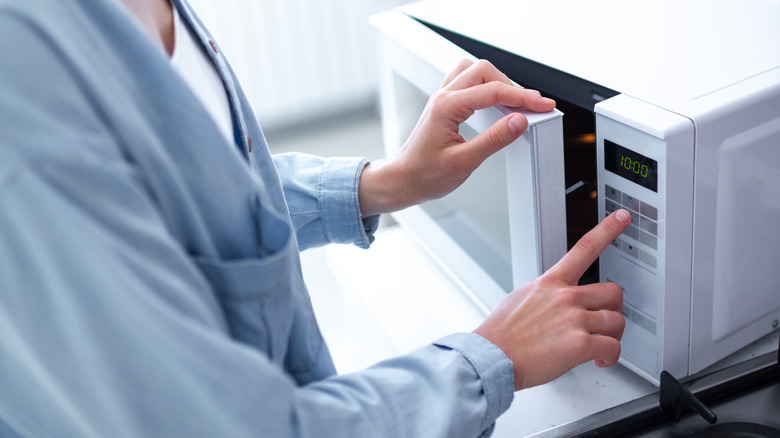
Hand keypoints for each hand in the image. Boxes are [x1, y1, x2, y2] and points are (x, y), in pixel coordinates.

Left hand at [358, 59, 555, 216]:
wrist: (403, 180)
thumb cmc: (425, 175)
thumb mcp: (464, 162)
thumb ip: (494, 140)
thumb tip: (519, 122)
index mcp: (446, 107)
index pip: (493, 92)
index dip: (523, 97)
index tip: (543, 105)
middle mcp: (443, 96)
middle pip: (485, 71)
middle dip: (512, 86)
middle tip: (532, 106)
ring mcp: (442, 98)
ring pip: (475, 71)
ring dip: (497, 81)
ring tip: (515, 102)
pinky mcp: (443, 104)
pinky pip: (466, 81)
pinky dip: (485, 86)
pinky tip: (495, 101)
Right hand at [474, 210, 630, 390]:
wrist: (491, 357)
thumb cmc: (501, 335)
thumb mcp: (520, 299)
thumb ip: (544, 294)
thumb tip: (552, 300)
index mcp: (551, 283)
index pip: (584, 248)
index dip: (608, 229)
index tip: (622, 217)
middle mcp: (565, 297)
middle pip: (613, 292)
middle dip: (613, 309)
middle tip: (604, 323)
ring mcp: (574, 319)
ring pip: (617, 321)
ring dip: (612, 337)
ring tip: (599, 347)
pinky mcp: (579, 344)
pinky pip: (612, 348)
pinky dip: (610, 357)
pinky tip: (599, 360)